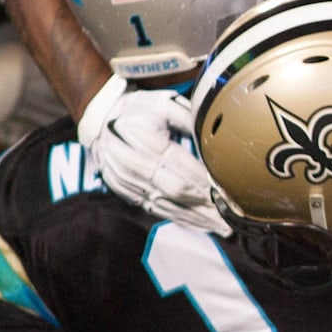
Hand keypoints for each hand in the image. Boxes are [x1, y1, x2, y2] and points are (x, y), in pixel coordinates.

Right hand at [77, 75, 230, 234]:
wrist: (99, 119)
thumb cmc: (137, 109)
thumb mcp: (163, 103)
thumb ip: (189, 119)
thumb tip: (215, 135)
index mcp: (147, 142)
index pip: (182, 168)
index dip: (206, 182)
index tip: (229, 192)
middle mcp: (136, 166)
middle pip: (177, 191)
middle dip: (206, 206)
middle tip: (232, 218)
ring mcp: (130, 183)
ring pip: (168, 205)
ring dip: (196, 218)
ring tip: (222, 228)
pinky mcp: (127, 193)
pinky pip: (156, 209)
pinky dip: (179, 218)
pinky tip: (199, 225)